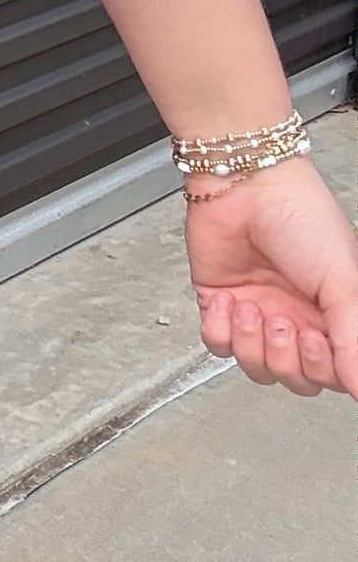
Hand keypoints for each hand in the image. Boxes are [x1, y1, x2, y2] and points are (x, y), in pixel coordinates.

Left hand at [186, 154, 357, 399]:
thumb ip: (354, 342)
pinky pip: (217, 344)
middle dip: (287, 359)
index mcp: (333, 315)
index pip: (332, 372)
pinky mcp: (219, 303)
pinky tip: (229, 302)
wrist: (245, 183)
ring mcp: (258, 312)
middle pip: (295, 377)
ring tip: (255, 309)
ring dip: (252, 344)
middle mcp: (297, 317)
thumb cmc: (301, 217)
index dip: (323, 369)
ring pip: (256, 367)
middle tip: (285, 324)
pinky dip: (220, 330)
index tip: (318, 341)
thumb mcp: (344, 281)